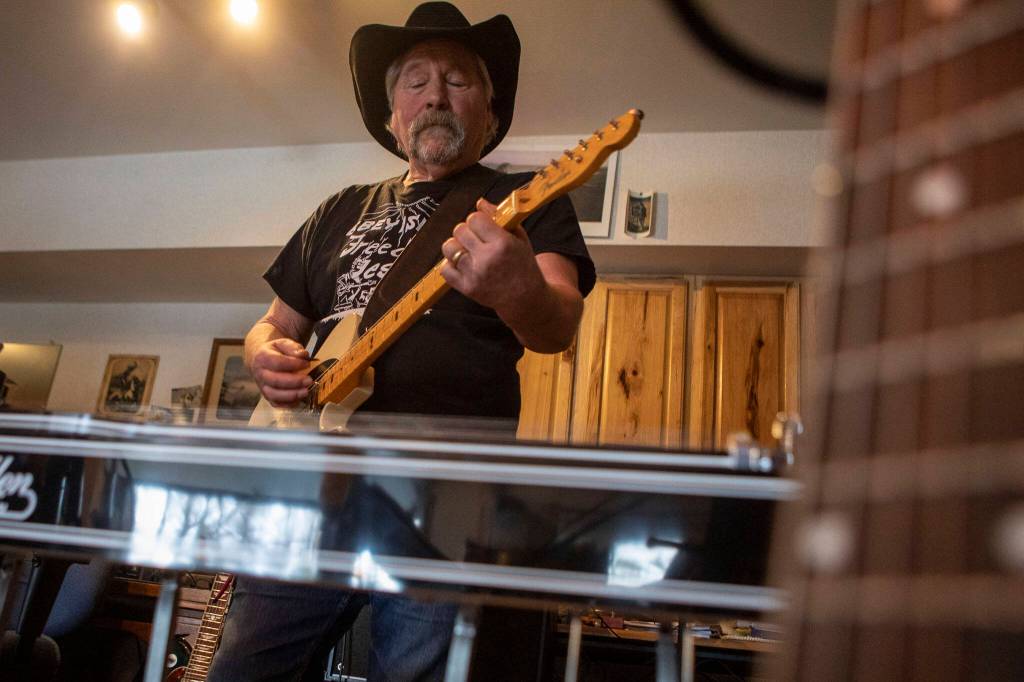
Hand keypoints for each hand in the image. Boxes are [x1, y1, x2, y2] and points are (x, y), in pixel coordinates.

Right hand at [248, 338, 311, 406]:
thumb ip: (293, 348)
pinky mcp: (267, 396)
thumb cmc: (276, 352)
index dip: (293, 364)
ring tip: (306, 391)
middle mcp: (260, 373)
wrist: (262, 360)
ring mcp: (262, 386)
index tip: (307, 364)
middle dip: (294, 382)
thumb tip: (302, 355)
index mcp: (262, 357)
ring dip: (291, 395)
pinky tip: (299, 399)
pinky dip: (288, 404)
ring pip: (274, 394)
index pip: (277, 362)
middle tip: (309, 380)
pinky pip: (276, 403)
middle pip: (275, 381)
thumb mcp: (283, 343)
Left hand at [440, 199, 544, 315]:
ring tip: (468, 250)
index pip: (474, 219)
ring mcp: (474, 274)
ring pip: (449, 247)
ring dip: (456, 246)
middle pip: (460, 230)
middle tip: (476, 239)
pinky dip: (450, 264)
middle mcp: (487, 258)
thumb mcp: (519, 238)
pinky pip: (445, 269)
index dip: (477, 221)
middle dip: (467, 231)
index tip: (483, 226)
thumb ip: (499, 218)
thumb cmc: (524, 266)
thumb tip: (480, 203)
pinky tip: (462, 264)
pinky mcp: (466, 288)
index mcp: (502, 243)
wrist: (525, 299)